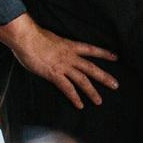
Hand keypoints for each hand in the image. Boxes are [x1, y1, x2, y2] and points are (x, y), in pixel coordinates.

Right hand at [0, 13, 118, 108]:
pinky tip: (80, 105)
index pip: (91, 49)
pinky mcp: (54, 74)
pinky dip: (74, 97)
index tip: (115, 57)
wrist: (26, 37)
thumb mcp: (51, 38)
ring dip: (92, 91)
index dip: (104, 53)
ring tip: (99, 101)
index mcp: (70, 45)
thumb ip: (57, 47)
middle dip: (104, 77)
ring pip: (82, 80)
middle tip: (116, 85)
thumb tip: (55, 50)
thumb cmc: (34, 36)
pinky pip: (67, 88)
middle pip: (92, 68)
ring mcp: (63, 65)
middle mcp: (70, 56)